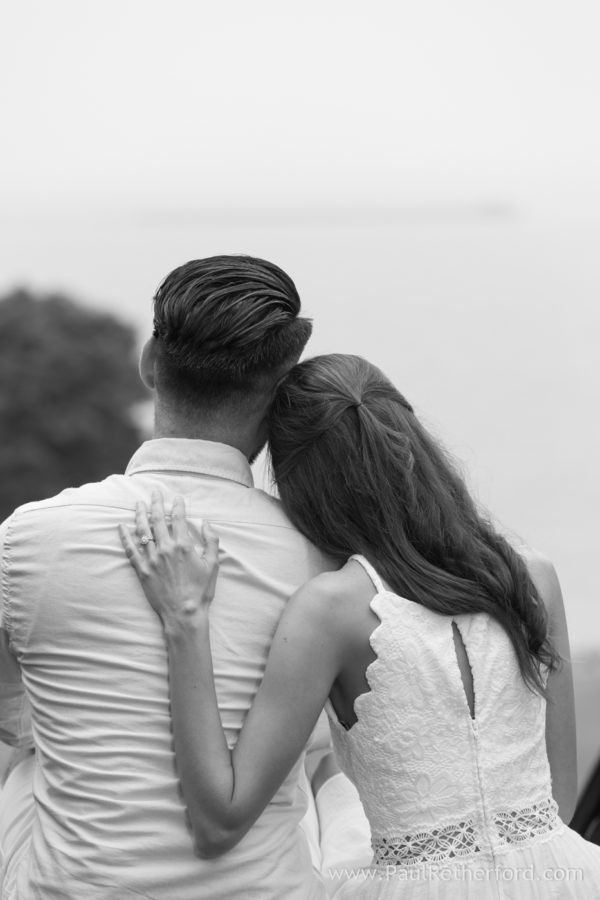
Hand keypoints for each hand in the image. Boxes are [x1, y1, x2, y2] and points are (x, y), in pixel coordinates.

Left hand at [118, 491, 219, 632]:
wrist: (183, 614)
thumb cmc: (200, 591)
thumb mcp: (213, 565)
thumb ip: (211, 541)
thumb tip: (206, 523)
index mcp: (183, 546)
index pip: (178, 518)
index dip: (177, 505)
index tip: (177, 498)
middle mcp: (165, 549)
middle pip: (158, 519)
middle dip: (156, 503)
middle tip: (154, 492)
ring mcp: (151, 559)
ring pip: (142, 531)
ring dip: (139, 515)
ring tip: (138, 504)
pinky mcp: (142, 570)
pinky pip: (130, 550)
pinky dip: (125, 537)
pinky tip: (121, 527)